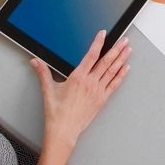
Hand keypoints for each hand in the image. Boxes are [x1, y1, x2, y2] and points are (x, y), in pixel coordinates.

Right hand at [36, 31, 129, 147]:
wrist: (64, 131)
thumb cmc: (57, 113)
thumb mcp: (48, 90)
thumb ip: (42, 72)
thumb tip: (35, 61)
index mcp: (78, 78)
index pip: (91, 55)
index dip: (98, 43)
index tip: (103, 34)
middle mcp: (90, 83)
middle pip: (106, 61)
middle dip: (117, 49)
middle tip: (124, 40)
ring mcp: (98, 91)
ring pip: (113, 71)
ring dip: (122, 59)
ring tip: (128, 49)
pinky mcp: (102, 100)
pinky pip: (114, 84)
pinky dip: (121, 75)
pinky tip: (126, 68)